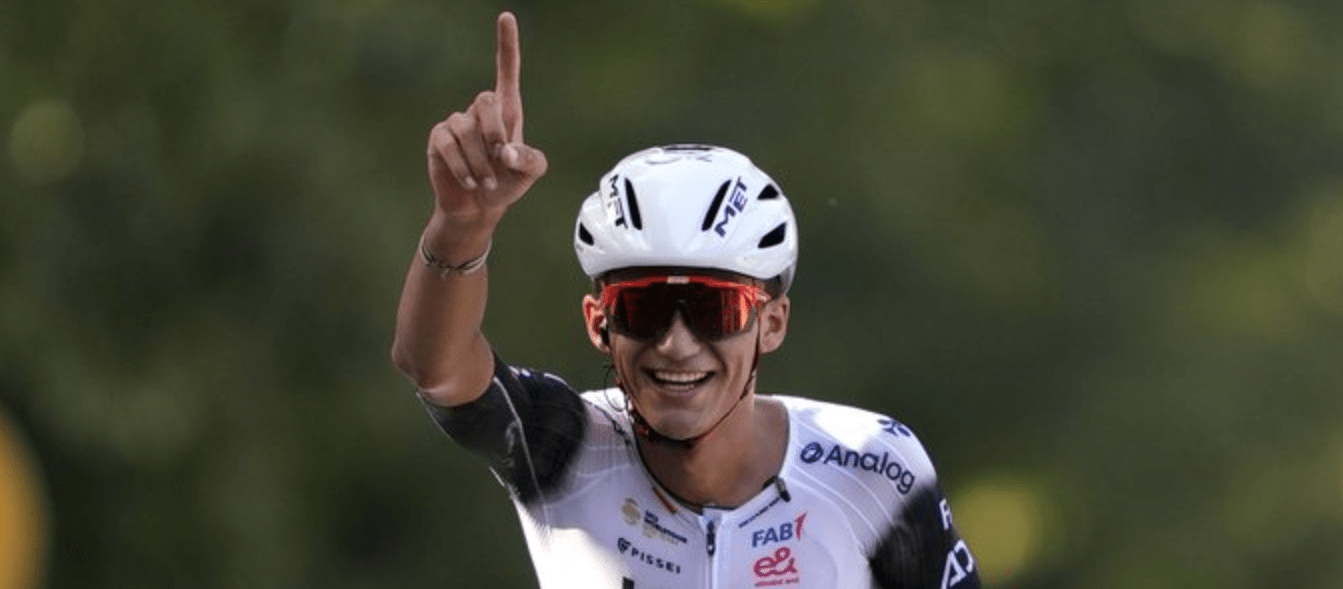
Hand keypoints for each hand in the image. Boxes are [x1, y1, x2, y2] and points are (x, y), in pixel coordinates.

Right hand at [426, 12, 546, 224]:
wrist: (478, 208)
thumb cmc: (507, 184)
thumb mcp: (530, 174)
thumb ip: (531, 161)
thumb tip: (506, 151)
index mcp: (507, 111)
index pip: (506, 71)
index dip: (506, 44)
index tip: (506, 17)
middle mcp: (480, 112)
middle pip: (485, 99)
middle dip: (495, 132)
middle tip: (501, 161)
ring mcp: (457, 123)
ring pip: (466, 129)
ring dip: (480, 162)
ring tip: (486, 183)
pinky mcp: (439, 139)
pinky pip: (448, 143)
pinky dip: (462, 166)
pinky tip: (471, 182)